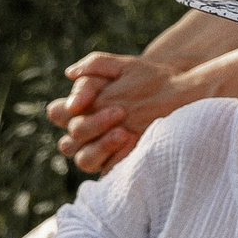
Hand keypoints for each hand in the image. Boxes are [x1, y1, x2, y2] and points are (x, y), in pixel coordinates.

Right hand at [51, 53, 191, 173]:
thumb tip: (69, 75)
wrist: (180, 94)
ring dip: (101, 147)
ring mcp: (102, 152)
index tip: (84, 103)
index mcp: (80, 109)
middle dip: (92, 125)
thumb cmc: (147, 77)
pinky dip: (118, 160)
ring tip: (125, 133)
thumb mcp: (122, 66)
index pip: (57, 114)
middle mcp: (86, 134)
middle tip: (120, 112)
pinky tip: (135, 144)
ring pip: (84, 160)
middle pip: (70, 139)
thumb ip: (94, 66)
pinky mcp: (120, 165)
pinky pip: (109, 171)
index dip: (66, 110)